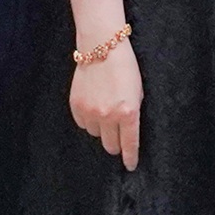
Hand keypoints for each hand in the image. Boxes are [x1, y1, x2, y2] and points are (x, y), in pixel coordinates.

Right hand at [71, 41, 144, 171]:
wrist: (102, 48)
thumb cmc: (126, 68)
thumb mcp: (138, 92)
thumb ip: (133, 113)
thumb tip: (128, 131)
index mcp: (128, 112)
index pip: (129, 144)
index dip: (130, 157)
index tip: (131, 165)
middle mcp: (108, 116)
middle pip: (110, 145)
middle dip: (116, 144)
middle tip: (118, 137)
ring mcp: (90, 112)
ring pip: (96, 134)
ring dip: (102, 129)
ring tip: (106, 112)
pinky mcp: (76, 107)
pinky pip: (82, 124)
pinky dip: (89, 120)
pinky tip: (94, 107)